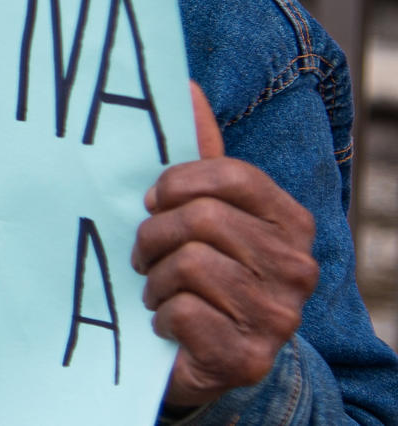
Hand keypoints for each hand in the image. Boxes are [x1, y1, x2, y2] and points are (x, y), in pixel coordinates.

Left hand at [135, 82, 318, 406]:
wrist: (199, 353)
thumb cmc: (197, 269)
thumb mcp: (199, 208)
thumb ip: (199, 153)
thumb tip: (185, 86)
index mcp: (290, 222)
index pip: (230, 175)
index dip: (176, 183)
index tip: (152, 202)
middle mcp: (296, 267)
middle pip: (202, 219)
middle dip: (155, 236)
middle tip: (145, 254)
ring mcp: (279, 316)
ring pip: (190, 264)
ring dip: (156, 279)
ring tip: (160, 290)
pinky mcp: (249, 357)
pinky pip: (185, 313)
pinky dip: (162, 316)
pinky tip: (170, 322)